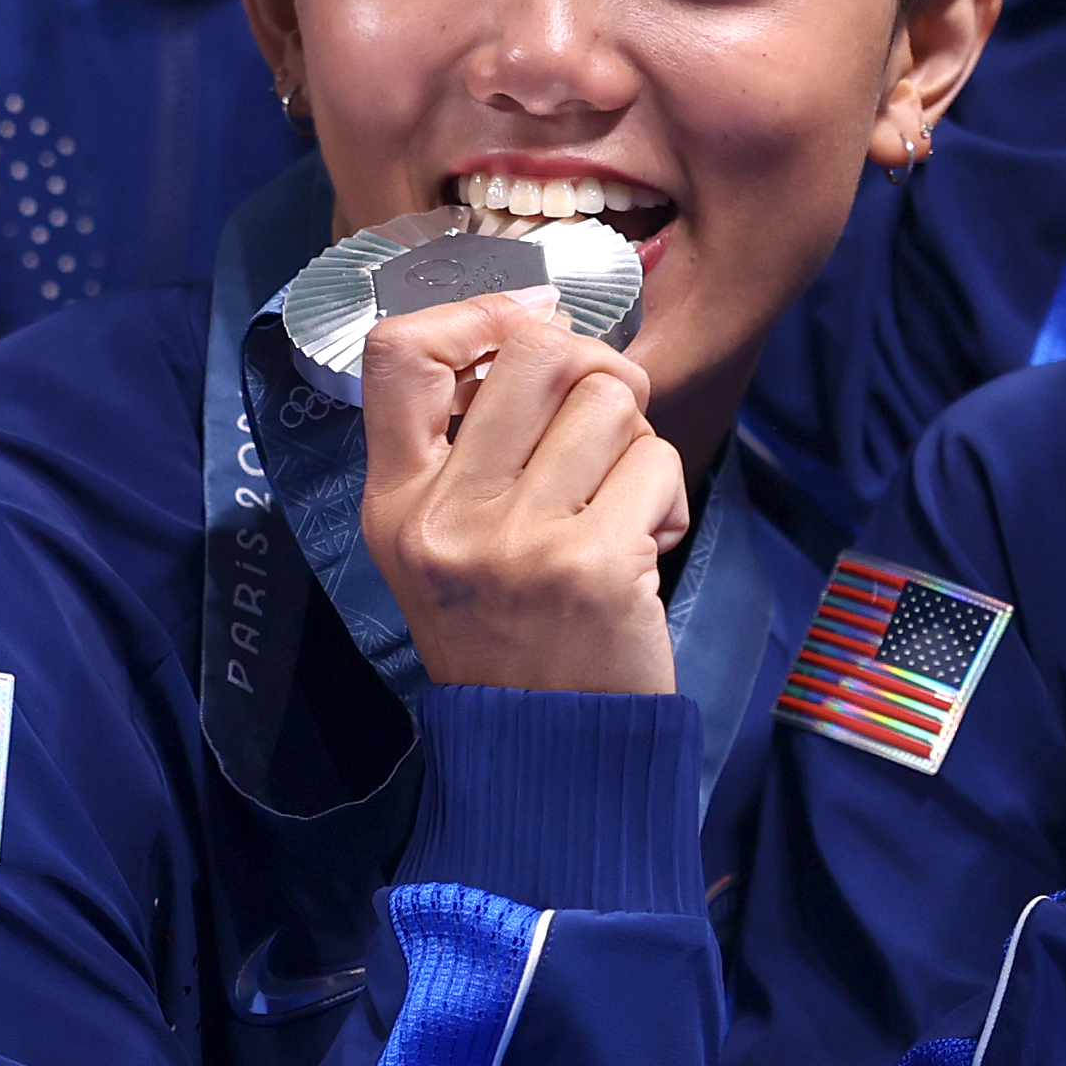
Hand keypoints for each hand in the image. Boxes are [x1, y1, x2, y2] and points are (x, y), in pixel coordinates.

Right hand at [353, 295, 686, 697]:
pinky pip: (659, 462)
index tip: (525, 325)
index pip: (398, 353)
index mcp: (396, 502)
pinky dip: (670, 499)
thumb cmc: (509, 635)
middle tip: (605, 424)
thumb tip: (538, 322)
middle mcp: (445, 516)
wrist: (547, 755)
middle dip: (594, 370)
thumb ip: (467, 446)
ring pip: (611, 396)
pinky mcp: (591, 565)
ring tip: (621, 505)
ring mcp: (516, 540)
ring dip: (637, 441)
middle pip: (535, 351)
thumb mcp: (440, 546)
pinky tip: (646, 549)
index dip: (474, 311)